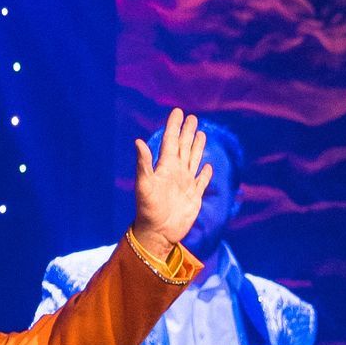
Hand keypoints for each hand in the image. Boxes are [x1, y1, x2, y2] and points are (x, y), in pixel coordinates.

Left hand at [132, 108, 209, 258]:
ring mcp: (185, 184)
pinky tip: (207, 166)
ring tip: (200, 133)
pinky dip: (205, 173)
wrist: (158, 233)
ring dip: (197, 147)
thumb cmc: (148, 209)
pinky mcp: (194, 196)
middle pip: (183, 147)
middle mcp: (176, 173)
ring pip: (193, 160)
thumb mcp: (144, 185)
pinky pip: (201, 181)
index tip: (178, 111)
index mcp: (165, 167)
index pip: (170, 141)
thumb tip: (138, 141)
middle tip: (192, 117)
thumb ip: (143, 164)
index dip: (174, 126)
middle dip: (187, 132)